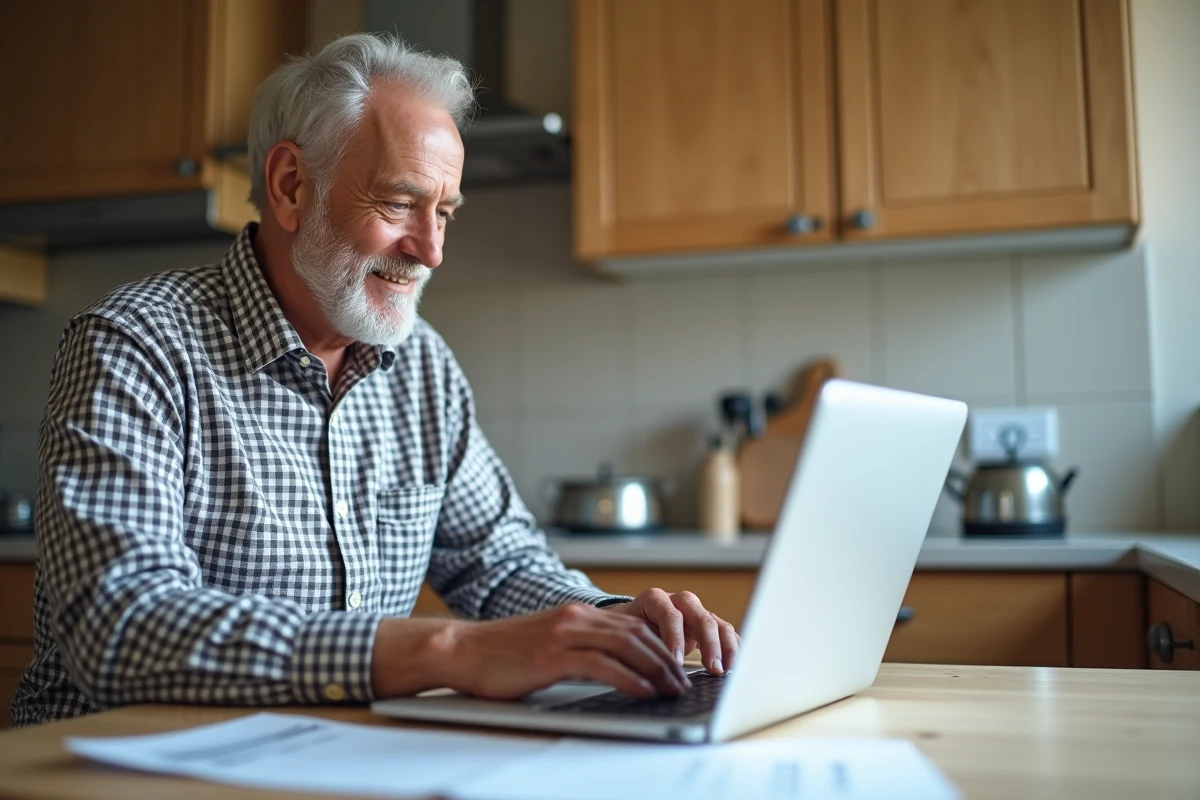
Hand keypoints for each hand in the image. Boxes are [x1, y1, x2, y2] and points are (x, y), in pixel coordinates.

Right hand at [433, 603, 692, 699]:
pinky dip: (628, 678)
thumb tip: (616, 668)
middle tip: (684, 683)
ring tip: (672, 689)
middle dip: (667, 660)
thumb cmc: (505, 654)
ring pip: (626, 646)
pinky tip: (643, 692)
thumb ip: (581, 646)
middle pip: (638, 634)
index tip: (678, 668)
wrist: (464, 650)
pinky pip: (601, 665)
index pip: (634, 625)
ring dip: (656, 669)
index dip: (662, 646)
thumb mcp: (550, 642)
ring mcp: (564, 634)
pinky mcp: (552, 656)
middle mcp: (576, 617)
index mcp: (578, 613)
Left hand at [603, 589, 739, 674]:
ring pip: (717, 624)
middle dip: (709, 645)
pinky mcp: (708, 626)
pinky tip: (734, 667)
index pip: (670, 615)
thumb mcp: (624, 635)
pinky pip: (726, 633)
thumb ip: (634, 646)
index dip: (675, 638)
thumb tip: (640, 673)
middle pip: (701, 618)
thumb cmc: (625, 630)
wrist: (630, 623)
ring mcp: (696, 612)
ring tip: (726, 671)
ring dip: (725, 648)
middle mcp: (680, 602)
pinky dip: (732, 649)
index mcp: (655, 600)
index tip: (676, 661)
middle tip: (712, 669)